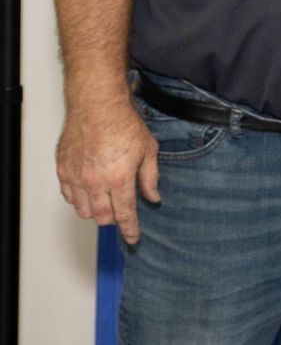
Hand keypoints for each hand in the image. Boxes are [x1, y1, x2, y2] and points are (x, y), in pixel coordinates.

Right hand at [56, 98, 159, 245]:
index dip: (130, 229)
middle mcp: (95, 182)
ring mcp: (76, 178)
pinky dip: (78, 200)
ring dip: (96, 211)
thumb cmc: (122, 123)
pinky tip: (88, 192)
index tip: (132, 237)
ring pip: (83, 211)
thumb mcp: (148, 150)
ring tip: (105, 202)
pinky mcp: (63, 171)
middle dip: (114, 220)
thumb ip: (150, 177)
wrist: (97, 107)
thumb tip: (153, 196)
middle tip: (121, 214)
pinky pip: (68, 197)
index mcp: (119, 179)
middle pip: (103, 217)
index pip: (125, 214)